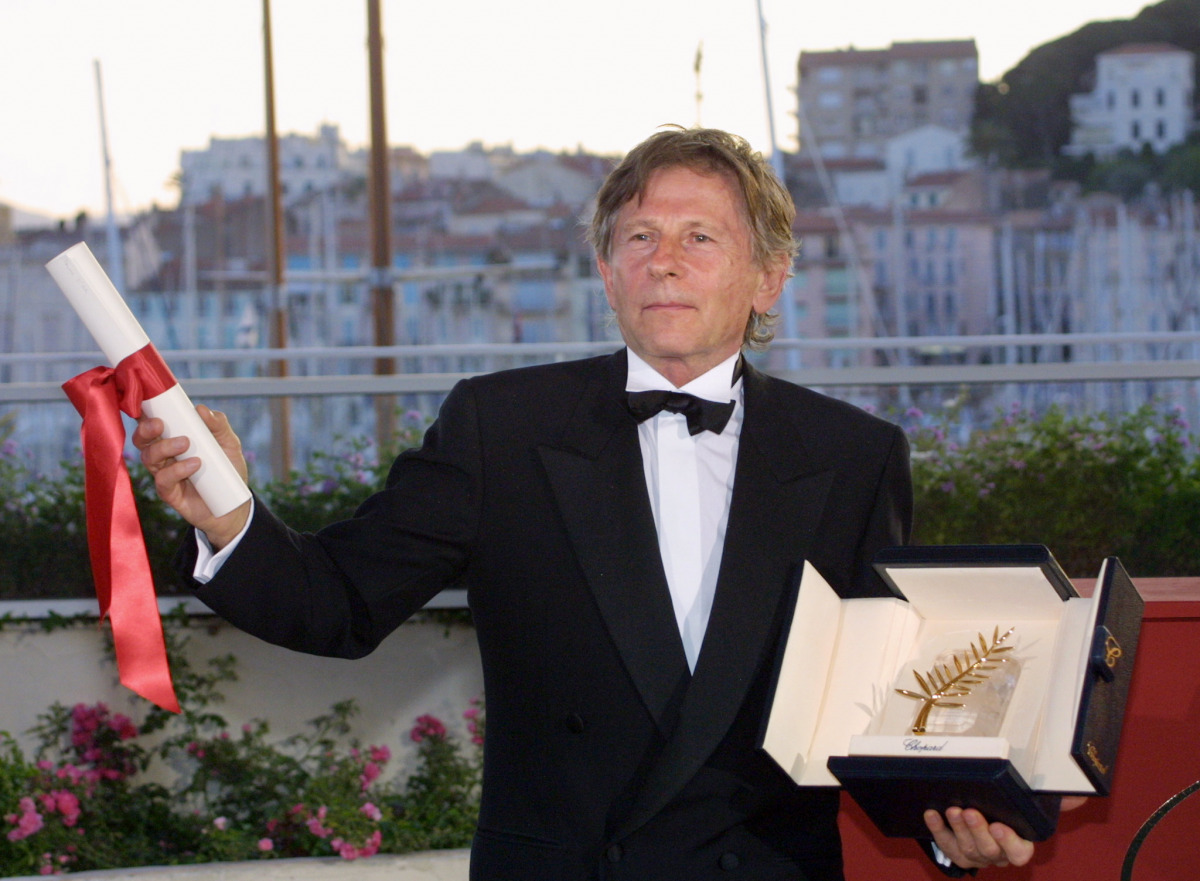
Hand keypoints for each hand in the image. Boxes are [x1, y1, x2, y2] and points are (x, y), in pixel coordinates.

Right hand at [134, 404, 249, 549]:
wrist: (234, 505)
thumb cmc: (228, 470)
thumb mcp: (229, 444)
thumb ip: (218, 425)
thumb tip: (201, 409)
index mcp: (173, 439)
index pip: (152, 423)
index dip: (144, 413)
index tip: (147, 402)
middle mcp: (164, 455)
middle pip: (142, 439)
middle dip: (146, 429)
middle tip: (161, 424)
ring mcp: (164, 474)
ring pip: (149, 457)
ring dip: (164, 447)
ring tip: (186, 444)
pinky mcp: (169, 493)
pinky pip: (163, 480)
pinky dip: (176, 470)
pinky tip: (194, 464)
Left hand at [924, 798, 1087, 870]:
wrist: (983, 812)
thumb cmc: (1012, 808)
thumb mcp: (1034, 802)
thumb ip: (1054, 800)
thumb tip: (1078, 796)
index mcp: (1019, 846)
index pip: (1019, 854)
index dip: (1009, 844)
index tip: (1000, 826)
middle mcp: (997, 855)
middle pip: (988, 851)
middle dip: (978, 831)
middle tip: (970, 811)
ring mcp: (975, 855)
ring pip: (967, 849)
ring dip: (958, 829)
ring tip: (954, 809)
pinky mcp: (955, 851)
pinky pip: (945, 844)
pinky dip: (937, 830)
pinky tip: (932, 813)